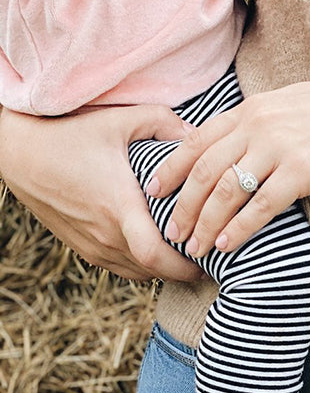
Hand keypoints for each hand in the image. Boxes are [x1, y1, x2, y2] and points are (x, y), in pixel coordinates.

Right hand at [0, 104, 201, 282]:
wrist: (19, 154)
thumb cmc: (68, 133)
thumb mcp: (117, 119)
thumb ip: (161, 122)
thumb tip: (197, 135)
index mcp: (117, 205)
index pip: (154, 254)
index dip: (184, 267)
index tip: (207, 260)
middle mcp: (106, 233)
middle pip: (154, 271)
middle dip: (183, 272)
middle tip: (207, 261)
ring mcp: (93, 245)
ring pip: (140, 273)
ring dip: (164, 269)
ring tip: (187, 255)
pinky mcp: (85, 249)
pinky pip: (123, 268)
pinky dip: (144, 266)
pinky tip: (157, 251)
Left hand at [148, 70, 309, 257]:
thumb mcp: (290, 105)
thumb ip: (260, 122)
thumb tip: (239, 140)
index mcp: (252, 108)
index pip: (197, 139)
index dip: (171, 168)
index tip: (153, 191)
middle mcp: (258, 125)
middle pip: (204, 169)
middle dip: (182, 204)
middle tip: (170, 232)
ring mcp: (279, 148)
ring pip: (226, 189)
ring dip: (204, 222)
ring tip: (193, 246)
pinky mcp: (303, 172)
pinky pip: (261, 205)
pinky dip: (239, 228)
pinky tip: (226, 245)